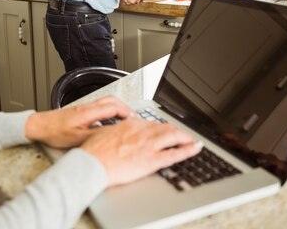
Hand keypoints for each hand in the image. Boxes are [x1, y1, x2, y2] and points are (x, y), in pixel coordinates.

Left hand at [25, 96, 134, 147]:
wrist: (39, 126)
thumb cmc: (54, 132)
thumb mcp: (76, 139)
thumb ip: (95, 137)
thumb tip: (110, 137)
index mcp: (88, 112)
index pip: (113, 107)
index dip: (126, 112)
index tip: (134, 120)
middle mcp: (87, 107)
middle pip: (112, 100)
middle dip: (125, 108)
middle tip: (134, 118)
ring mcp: (84, 107)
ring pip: (106, 102)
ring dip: (118, 108)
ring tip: (125, 118)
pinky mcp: (81, 110)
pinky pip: (100, 106)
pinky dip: (110, 110)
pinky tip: (110, 120)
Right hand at [81, 118, 202, 186]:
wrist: (91, 164)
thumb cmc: (93, 152)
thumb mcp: (103, 134)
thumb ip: (114, 132)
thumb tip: (117, 134)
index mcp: (129, 125)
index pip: (150, 123)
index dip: (159, 128)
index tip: (163, 130)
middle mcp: (141, 132)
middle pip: (164, 127)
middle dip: (175, 131)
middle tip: (181, 135)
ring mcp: (148, 145)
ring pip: (173, 137)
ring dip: (185, 138)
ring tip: (191, 140)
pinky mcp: (151, 160)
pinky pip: (174, 154)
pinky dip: (188, 150)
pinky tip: (195, 149)